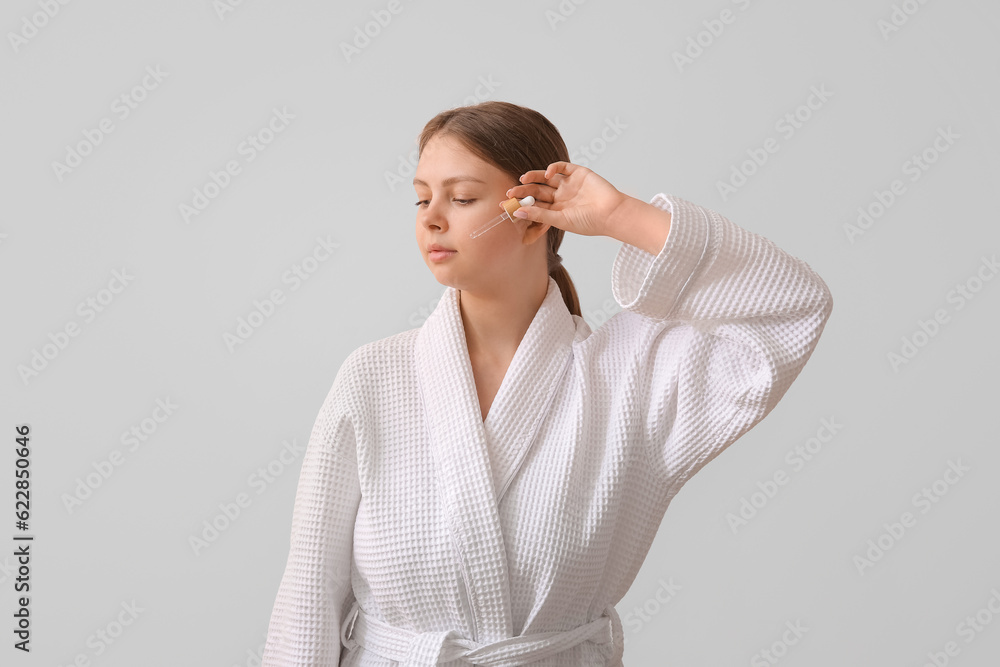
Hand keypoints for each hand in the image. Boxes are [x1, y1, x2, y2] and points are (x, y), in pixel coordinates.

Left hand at [503, 162, 630, 237]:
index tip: (505, 204)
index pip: (534, 205)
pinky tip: (547, 173)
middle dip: (524, 191)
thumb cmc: (588, 222)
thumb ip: (539, 215)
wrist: (611, 214)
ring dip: (534, 177)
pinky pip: (562, 167)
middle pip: (537, 191)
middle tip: (510, 191)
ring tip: (523, 179)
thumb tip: (517, 211)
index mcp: (556, 210)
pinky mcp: (578, 173)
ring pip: (546, 178)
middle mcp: (561, 197)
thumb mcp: (560, 220)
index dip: (520, 203)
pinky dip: (553, 167)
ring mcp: (569, 184)